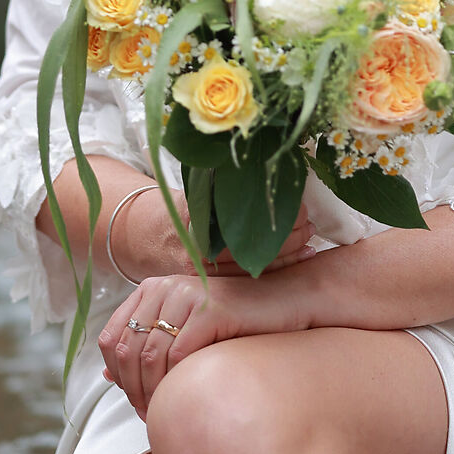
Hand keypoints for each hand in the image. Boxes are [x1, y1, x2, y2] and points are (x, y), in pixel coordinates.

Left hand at [99, 265, 314, 418]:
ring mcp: (187, 294)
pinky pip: (177, 355)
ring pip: (149, 356)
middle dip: (132, 391)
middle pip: (126, 350)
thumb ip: (147, 347)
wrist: (285, 303)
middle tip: (147, 415)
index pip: (110, 338)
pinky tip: (182, 400)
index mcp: (152, 288)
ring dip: (150, 393)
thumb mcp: (184, 330)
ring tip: (161, 414)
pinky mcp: (210, 309)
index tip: (133, 401)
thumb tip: (106, 377)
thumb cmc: (234, 322)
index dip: (116, 376)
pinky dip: (173, 384)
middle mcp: (165, 285)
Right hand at [117, 188, 315, 282]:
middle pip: (251, 248)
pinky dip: (276, 274)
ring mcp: (200, 272)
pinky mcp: (204, 287)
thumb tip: (271, 166)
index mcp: (195, 216)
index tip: (302, 207)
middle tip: (311, 226)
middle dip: (287, 237)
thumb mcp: (194, 188)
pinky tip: (298, 263)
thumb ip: (223, 184)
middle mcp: (197, 248)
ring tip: (311, 244)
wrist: (142, 235)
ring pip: (251, 271)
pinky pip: (245, 284)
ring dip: (287, 257)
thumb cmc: (177, 205)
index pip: (245, 221)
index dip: (277, 219)